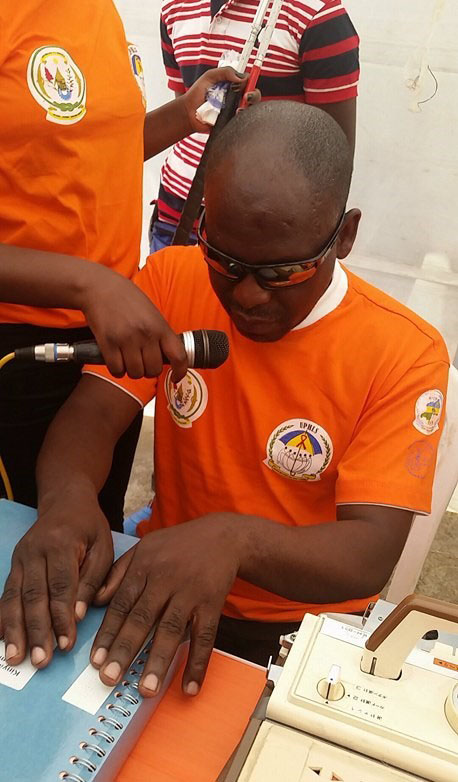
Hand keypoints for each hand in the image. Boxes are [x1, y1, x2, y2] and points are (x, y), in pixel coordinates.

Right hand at [0, 496, 112, 667]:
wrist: (65, 502)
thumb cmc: (89, 527)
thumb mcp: (103, 546)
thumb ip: (93, 579)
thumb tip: (79, 614)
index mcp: (61, 544)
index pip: (61, 586)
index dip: (62, 617)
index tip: (66, 644)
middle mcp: (35, 551)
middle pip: (34, 596)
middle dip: (37, 630)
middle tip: (41, 660)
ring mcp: (20, 558)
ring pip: (15, 598)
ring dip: (15, 630)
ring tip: (17, 657)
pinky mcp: (13, 565)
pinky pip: (6, 594)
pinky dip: (4, 618)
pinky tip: (2, 638)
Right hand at [81, 267, 187, 381]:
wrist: (100, 287)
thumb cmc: (127, 299)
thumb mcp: (152, 313)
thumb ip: (161, 334)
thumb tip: (169, 358)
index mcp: (160, 326)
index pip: (178, 356)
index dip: (180, 371)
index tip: (176, 377)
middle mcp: (145, 334)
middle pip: (154, 370)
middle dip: (148, 370)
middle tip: (142, 361)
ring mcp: (126, 339)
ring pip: (136, 373)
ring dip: (132, 371)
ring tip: (128, 359)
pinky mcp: (108, 343)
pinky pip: (117, 370)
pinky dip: (117, 370)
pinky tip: (116, 359)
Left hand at [90, 515, 240, 696]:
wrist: (223, 535)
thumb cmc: (178, 545)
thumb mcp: (144, 548)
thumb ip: (118, 573)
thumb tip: (95, 601)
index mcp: (145, 567)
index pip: (121, 603)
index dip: (108, 633)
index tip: (96, 660)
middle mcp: (165, 580)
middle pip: (142, 618)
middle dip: (125, 650)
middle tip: (109, 678)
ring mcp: (190, 592)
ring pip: (172, 630)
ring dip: (158, 661)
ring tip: (146, 689)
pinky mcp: (212, 603)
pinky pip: (205, 636)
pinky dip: (198, 663)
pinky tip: (189, 687)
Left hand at [181, 66, 259, 133]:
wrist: (188, 113)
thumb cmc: (197, 94)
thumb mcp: (209, 76)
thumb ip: (224, 72)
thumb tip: (241, 77)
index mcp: (233, 86)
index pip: (249, 83)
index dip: (252, 82)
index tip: (248, 84)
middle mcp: (236, 98)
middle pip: (254, 97)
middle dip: (254, 96)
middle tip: (246, 97)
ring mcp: (234, 111)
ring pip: (250, 110)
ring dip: (248, 108)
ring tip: (239, 109)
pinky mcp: (230, 123)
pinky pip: (241, 122)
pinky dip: (241, 119)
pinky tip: (235, 116)